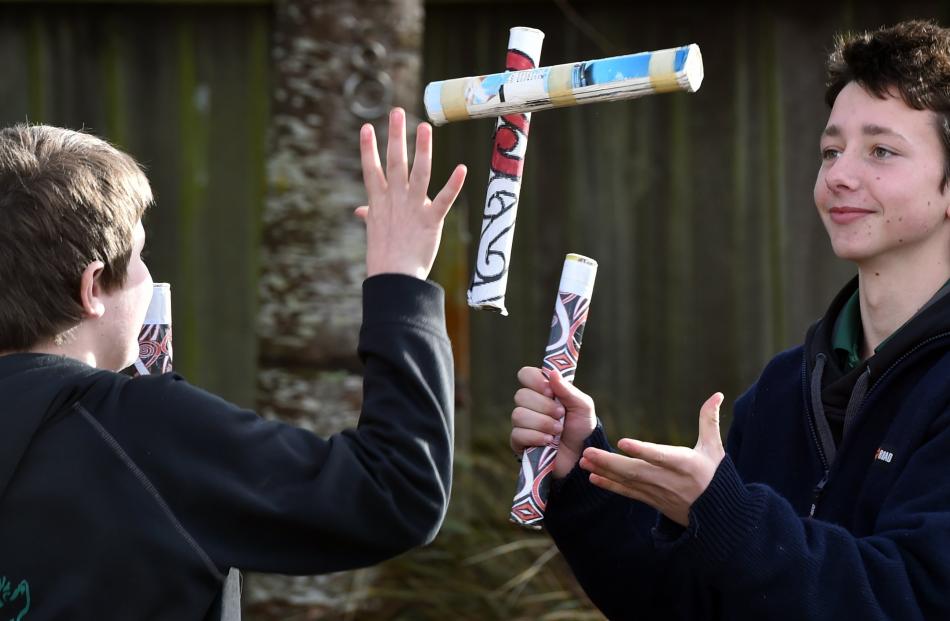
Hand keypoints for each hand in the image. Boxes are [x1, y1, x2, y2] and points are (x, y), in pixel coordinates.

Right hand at [357, 107, 466, 278]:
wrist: (394, 278)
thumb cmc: (384, 255)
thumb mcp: (374, 230)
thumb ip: (369, 214)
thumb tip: (360, 211)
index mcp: (379, 201)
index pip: (371, 169)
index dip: (368, 148)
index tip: (367, 127)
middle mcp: (395, 200)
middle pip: (394, 162)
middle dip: (395, 136)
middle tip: (397, 111)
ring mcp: (413, 208)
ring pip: (418, 173)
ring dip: (421, 149)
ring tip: (424, 127)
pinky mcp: (431, 221)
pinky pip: (444, 199)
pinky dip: (453, 185)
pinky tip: (462, 168)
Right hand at [510, 367, 596, 478]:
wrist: (581, 456)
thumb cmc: (582, 428)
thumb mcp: (582, 406)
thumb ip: (568, 390)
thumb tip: (552, 373)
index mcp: (542, 391)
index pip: (525, 375)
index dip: (535, 381)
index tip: (550, 390)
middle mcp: (529, 405)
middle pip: (521, 395)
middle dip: (544, 406)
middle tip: (560, 415)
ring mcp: (522, 423)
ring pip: (519, 415)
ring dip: (542, 423)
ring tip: (558, 431)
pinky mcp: (518, 442)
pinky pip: (518, 434)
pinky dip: (536, 437)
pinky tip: (549, 442)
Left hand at [578, 392, 725, 526]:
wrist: (718, 516)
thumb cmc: (716, 476)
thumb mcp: (715, 449)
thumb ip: (709, 420)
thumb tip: (717, 394)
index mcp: (685, 464)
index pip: (661, 457)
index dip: (642, 450)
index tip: (622, 442)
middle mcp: (669, 480)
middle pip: (636, 471)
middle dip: (610, 463)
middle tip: (588, 452)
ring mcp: (658, 492)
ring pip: (628, 482)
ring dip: (604, 471)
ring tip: (584, 460)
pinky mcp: (652, 501)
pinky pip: (628, 493)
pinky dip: (610, 486)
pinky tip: (593, 477)